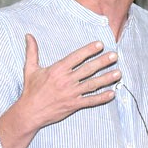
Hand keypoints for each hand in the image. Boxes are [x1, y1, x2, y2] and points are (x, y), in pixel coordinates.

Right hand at [0, 34, 119, 147]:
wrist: (29, 112)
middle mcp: (66, 81)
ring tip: (118, 73)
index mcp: (57, 70)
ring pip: (92, 84)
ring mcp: (71, 94)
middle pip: (88, 69)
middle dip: (103, 62)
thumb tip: (28, 35)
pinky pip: (90, 101)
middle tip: (114, 55)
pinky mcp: (74, 105)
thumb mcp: (30, 69)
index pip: (76, 57)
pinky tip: (112, 93)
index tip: (100, 45)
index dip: (89, 50)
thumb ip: (32, 51)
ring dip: (106, 78)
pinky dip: (102, 98)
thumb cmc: (31, 90)